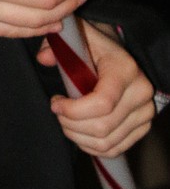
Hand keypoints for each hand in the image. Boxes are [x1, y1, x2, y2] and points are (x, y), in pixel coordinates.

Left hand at [39, 20, 156, 158]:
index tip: (55, 103)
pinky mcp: (142, 127)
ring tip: (66, 122)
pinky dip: (92, 147)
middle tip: (58, 113)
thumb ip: (57, 47)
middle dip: (71, 125)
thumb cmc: (95, 47)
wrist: (118, 57)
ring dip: (78, 137)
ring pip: (107, 142)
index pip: (102, 103)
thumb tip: (43, 58)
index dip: (73, 110)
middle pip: (102, 127)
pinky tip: (79, 133)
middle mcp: (140, 93)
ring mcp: (145, 113)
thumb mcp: (77, 39)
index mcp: (126, 70)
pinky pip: (115, 149)